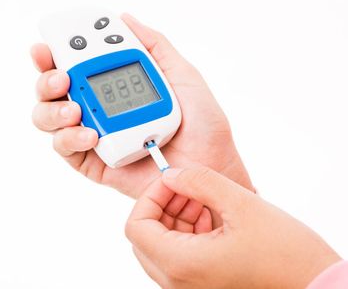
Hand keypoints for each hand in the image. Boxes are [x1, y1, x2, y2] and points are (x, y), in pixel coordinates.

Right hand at [31, 14, 253, 199]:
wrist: (210, 169)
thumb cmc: (202, 126)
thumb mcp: (182, 75)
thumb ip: (154, 46)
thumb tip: (125, 18)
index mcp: (113, 84)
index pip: (75, 63)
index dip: (57, 51)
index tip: (51, 42)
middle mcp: (95, 106)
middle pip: (52, 89)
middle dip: (46, 78)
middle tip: (61, 76)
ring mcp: (90, 134)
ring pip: (48, 117)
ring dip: (52, 109)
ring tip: (73, 110)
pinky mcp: (92, 162)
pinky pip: (64, 148)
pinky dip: (69, 138)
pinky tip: (90, 134)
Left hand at [125, 167, 340, 288]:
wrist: (316, 285)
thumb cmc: (287, 255)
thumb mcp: (242, 204)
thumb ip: (200, 182)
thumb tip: (172, 175)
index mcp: (182, 263)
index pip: (136, 227)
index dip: (149, 197)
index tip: (171, 181)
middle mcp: (178, 281)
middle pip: (144, 237)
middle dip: (161, 206)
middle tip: (186, 188)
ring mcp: (188, 286)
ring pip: (160, 246)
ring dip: (174, 217)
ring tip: (203, 200)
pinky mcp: (201, 284)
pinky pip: (178, 256)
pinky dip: (186, 232)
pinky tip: (211, 216)